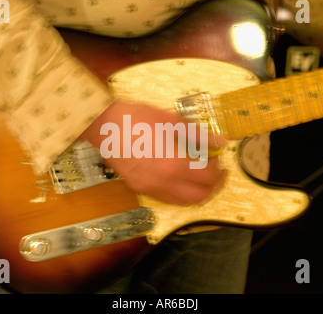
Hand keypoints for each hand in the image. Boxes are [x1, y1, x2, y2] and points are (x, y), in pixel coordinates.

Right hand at [81, 100, 226, 204]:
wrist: (103, 126)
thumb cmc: (136, 119)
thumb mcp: (171, 121)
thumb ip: (198, 134)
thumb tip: (220, 142)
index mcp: (174, 165)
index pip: (207, 177)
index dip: (219, 168)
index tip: (218, 157)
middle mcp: (164, 183)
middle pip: (199, 196)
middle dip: (214, 186)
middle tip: (218, 172)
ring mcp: (150, 189)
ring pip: (183, 202)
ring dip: (198, 193)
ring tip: (202, 177)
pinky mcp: (139, 189)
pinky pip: (167, 199)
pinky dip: (181, 194)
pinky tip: (180, 179)